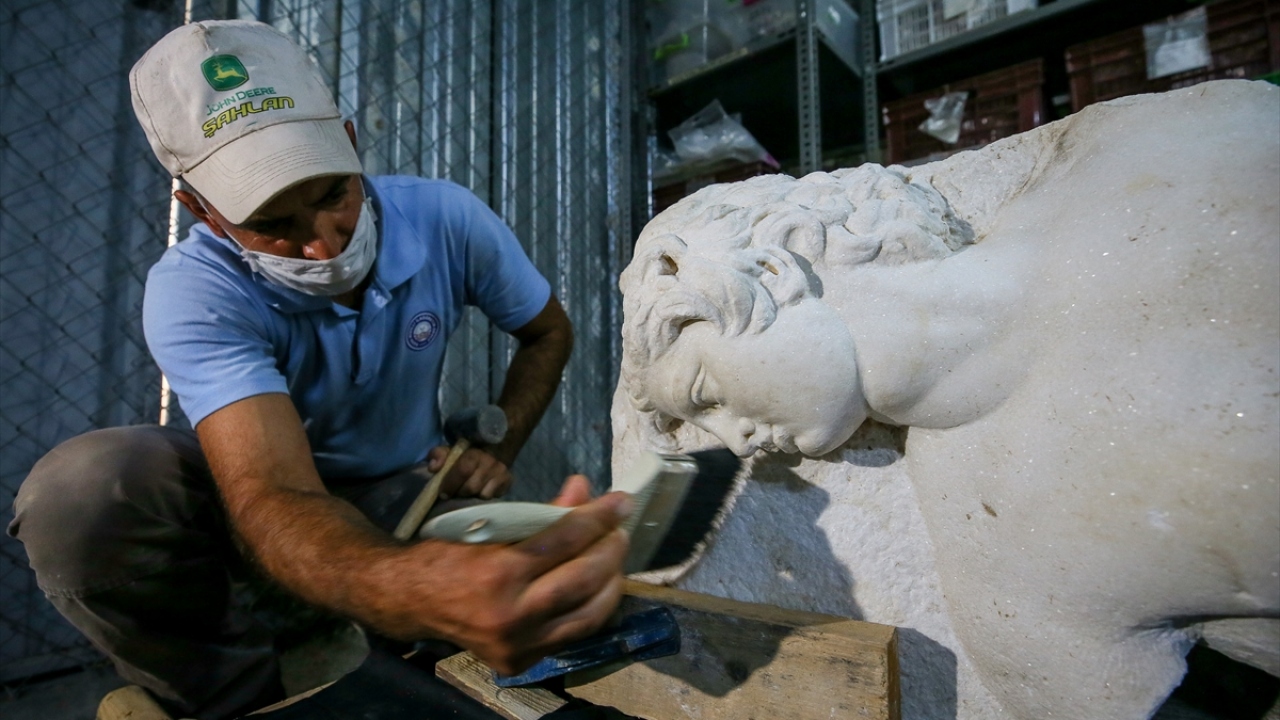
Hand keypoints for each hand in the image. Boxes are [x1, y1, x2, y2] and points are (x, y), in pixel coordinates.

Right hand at [367, 475, 631, 674]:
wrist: (408, 601)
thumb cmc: (448, 554)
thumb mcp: (490, 525)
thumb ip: (541, 513)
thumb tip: (584, 489)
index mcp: (497, 574)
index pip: (565, 540)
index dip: (598, 516)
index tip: (621, 501)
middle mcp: (510, 616)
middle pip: (583, 579)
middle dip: (610, 548)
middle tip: (620, 528)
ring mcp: (517, 645)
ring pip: (588, 615)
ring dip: (611, 581)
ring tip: (614, 556)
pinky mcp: (520, 662)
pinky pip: (571, 634)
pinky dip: (590, 608)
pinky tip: (597, 586)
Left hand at [427, 445, 511, 499]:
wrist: (492, 448)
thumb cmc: (465, 455)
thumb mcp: (449, 451)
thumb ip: (437, 455)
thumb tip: (433, 468)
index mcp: (474, 453)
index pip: (463, 470)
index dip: (451, 484)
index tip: (443, 493)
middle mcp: (490, 462)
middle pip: (472, 487)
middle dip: (460, 492)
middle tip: (456, 492)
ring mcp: (501, 472)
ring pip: (483, 495)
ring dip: (472, 496)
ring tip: (468, 491)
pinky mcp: (509, 481)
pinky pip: (493, 497)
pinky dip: (484, 496)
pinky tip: (481, 490)